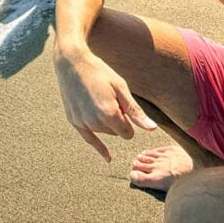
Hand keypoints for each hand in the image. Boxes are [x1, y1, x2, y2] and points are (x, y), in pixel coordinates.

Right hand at [53, 46, 157, 160]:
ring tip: (99, 98)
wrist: (71, 63)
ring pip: (104, 132)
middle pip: (116, 132)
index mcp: (108, 113)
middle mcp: (94, 121)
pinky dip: (100, 148)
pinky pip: (89, 139)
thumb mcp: (120, 87)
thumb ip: (135, 111)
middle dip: (117, 120)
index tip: (124, 107)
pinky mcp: (74, 121)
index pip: (128, 133)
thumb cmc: (99, 72)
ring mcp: (82, 122)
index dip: (129, 121)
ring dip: (106, 122)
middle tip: (110, 98)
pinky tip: (108, 159)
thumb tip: (152, 129)